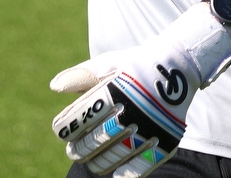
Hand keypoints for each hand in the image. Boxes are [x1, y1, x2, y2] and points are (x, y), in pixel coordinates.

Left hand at [50, 3, 230, 176]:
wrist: (176, 69)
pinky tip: (111, 172)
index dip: (67, 125)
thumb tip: (54, 86)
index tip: (59, 130)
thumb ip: (81, 75)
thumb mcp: (108, 63)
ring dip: (97, 162)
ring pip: (116, 155)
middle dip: (80, 147)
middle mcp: (136, 108)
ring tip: (88, 162)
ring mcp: (152, 127)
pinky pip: (141, 167)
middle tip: (72, 149)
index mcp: (118, 87)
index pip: (85, 114)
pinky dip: (123, 174)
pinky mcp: (166, 141)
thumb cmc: (133, 65)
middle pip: (99, 137)